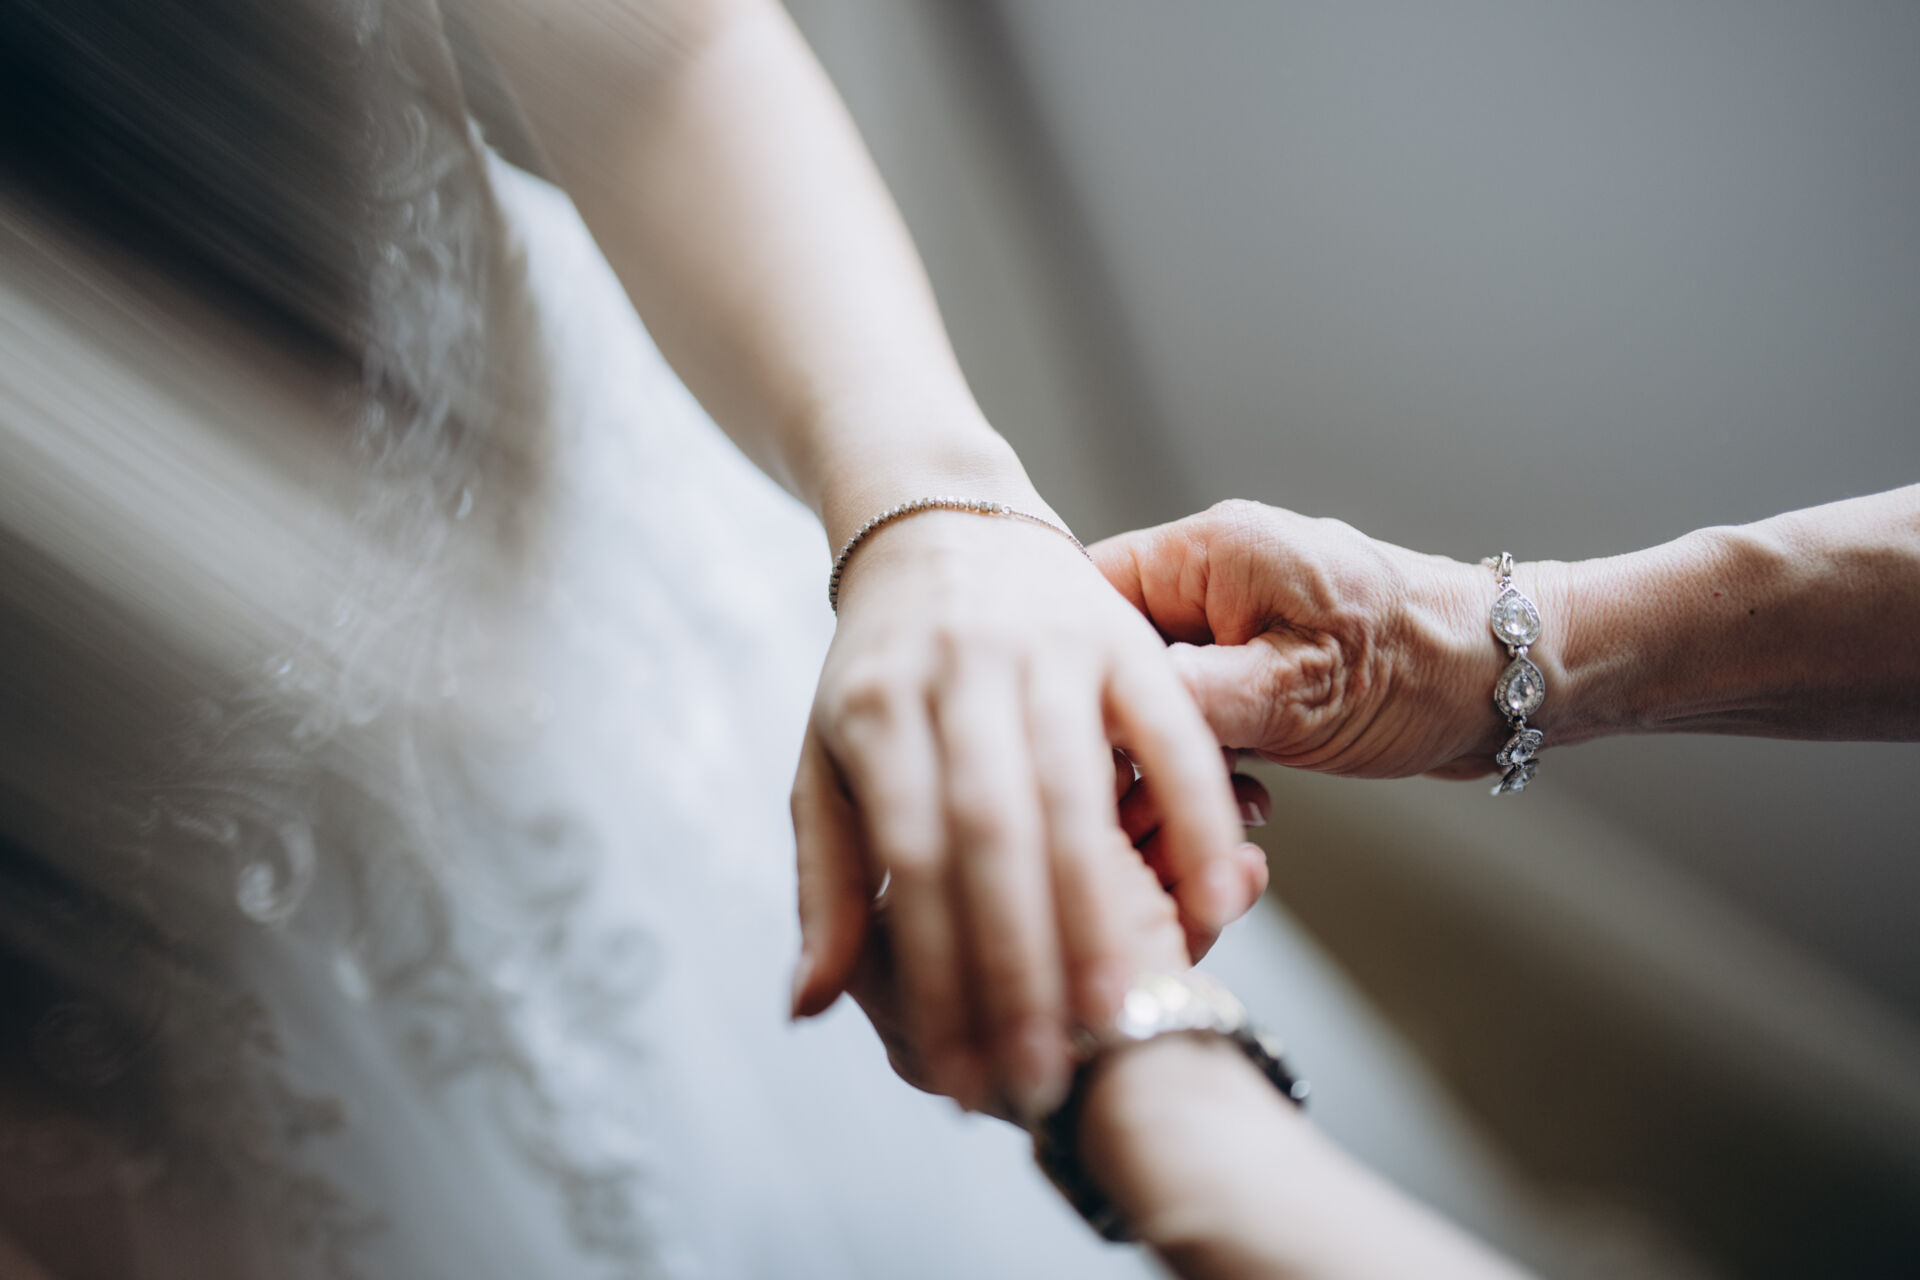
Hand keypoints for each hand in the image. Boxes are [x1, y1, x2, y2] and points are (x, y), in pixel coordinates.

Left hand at [790, 508, 1263, 1119]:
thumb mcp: (826, 761)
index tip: (958, 1074)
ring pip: (1078, 792)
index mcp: (875, 708)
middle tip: (1045, 1077)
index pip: (906, 859)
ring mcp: (1046, 649)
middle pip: (990, 834)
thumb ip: (828, 882)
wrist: (942, 522)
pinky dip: (1199, 817)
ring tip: (1124, 1017)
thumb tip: (809, 1007)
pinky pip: (1172, 734)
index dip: (932, 972)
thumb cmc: (878, 668)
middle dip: (1017, 965)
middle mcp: (958, 674)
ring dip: (1105, 911)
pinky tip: (1217, 902)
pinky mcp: (1122, 638)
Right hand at [1091, 500, 1507, 778]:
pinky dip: (1216, 760)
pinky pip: (1202, 709)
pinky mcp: (1260, 659)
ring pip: (1156, 692)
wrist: (1516, 682)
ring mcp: (1237, 617)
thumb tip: (1094, 722)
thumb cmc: (1422, 669)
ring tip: (1228, 802)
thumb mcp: (1293, 693)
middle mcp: (1212, 573)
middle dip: (1130, 734)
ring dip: (1178, 758)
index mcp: (1209, 551)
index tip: (1077, 747)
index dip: (1073, 673)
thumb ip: (1187, 699)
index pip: (1086, 595)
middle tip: (1156, 803)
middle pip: (1116, 654)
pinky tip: (1255, 798)